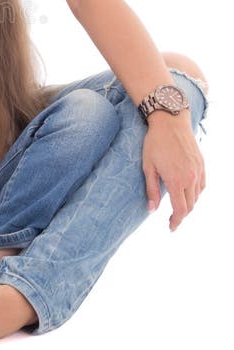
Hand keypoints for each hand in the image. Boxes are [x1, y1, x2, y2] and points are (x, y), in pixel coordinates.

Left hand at [142, 113, 205, 230]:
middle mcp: (190, 178)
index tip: (171, 227)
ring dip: (189, 204)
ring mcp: (198, 171)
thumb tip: (151, 210)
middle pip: (190, 206)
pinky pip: (202, 185)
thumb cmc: (155, 143)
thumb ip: (151, 189)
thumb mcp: (148, 167)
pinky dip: (196, 193)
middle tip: (172, 218)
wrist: (170, 122)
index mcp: (176, 181)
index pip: (180, 210)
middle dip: (181, 215)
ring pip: (197, 196)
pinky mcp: (201, 164)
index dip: (176, 222)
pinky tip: (188, 192)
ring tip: (178, 206)